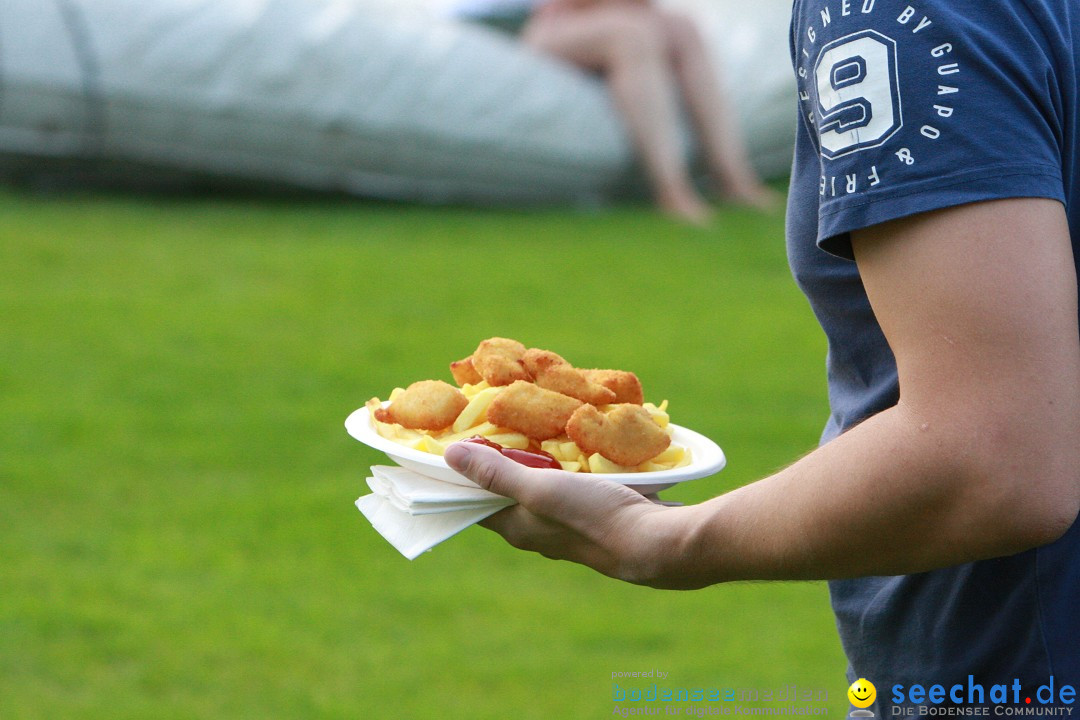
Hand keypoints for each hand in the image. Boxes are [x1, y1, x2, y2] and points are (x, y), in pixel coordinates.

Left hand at [444, 441, 680, 584]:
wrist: (658, 543)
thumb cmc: (593, 517)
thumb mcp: (540, 489)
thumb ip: (497, 473)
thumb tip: (448, 456)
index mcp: (518, 528)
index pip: (474, 503)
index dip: (458, 477)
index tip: (446, 445)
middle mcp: (538, 530)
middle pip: (506, 491)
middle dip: (497, 460)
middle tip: (490, 420)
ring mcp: (568, 522)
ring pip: (539, 486)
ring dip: (532, 459)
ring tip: (528, 422)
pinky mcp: (596, 511)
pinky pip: (569, 484)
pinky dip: (562, 463)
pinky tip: (568, 440)